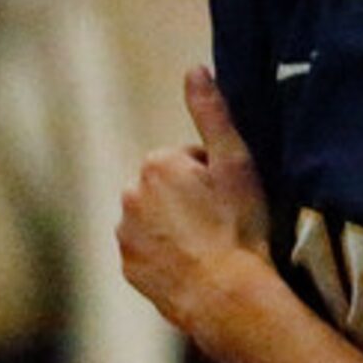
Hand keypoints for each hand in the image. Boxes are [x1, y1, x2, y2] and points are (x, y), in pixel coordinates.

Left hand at [118, 67, 273, 337]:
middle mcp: (129, 194)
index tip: (230, 198)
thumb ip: (211, 112)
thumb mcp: (235, 162)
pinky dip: (165, 253)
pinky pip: (147, 250)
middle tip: (221, 223)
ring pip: (155, 219)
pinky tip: (191, 264)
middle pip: (167, 189)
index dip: (214, 177)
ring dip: (176, 226)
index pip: (188, 161)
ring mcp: (124, 232)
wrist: (225, 294)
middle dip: (190, 199)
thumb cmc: (238, 226)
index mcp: (155, 164)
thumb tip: (195, 68)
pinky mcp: (127, 265)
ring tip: (208, 246)